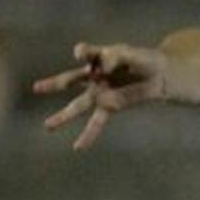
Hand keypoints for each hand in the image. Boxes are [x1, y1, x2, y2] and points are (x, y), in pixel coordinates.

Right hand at [33, 43, 169, 148]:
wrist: (163, 72)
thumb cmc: (147, 60)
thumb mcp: (137, 58)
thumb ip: (119, 68)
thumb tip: (104, 88)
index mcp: (100, 56)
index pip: (87, 53)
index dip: (85, 53)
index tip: (82, 54)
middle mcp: (95, 74)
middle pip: (71, 79)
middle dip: (55, 83)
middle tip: (36, 88)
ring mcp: (100, 91)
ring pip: (79, 104)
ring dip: (64, 116)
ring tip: (47, 126)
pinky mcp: (110, 105)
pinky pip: (98, 121)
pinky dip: (89, 134)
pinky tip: (78, 147)